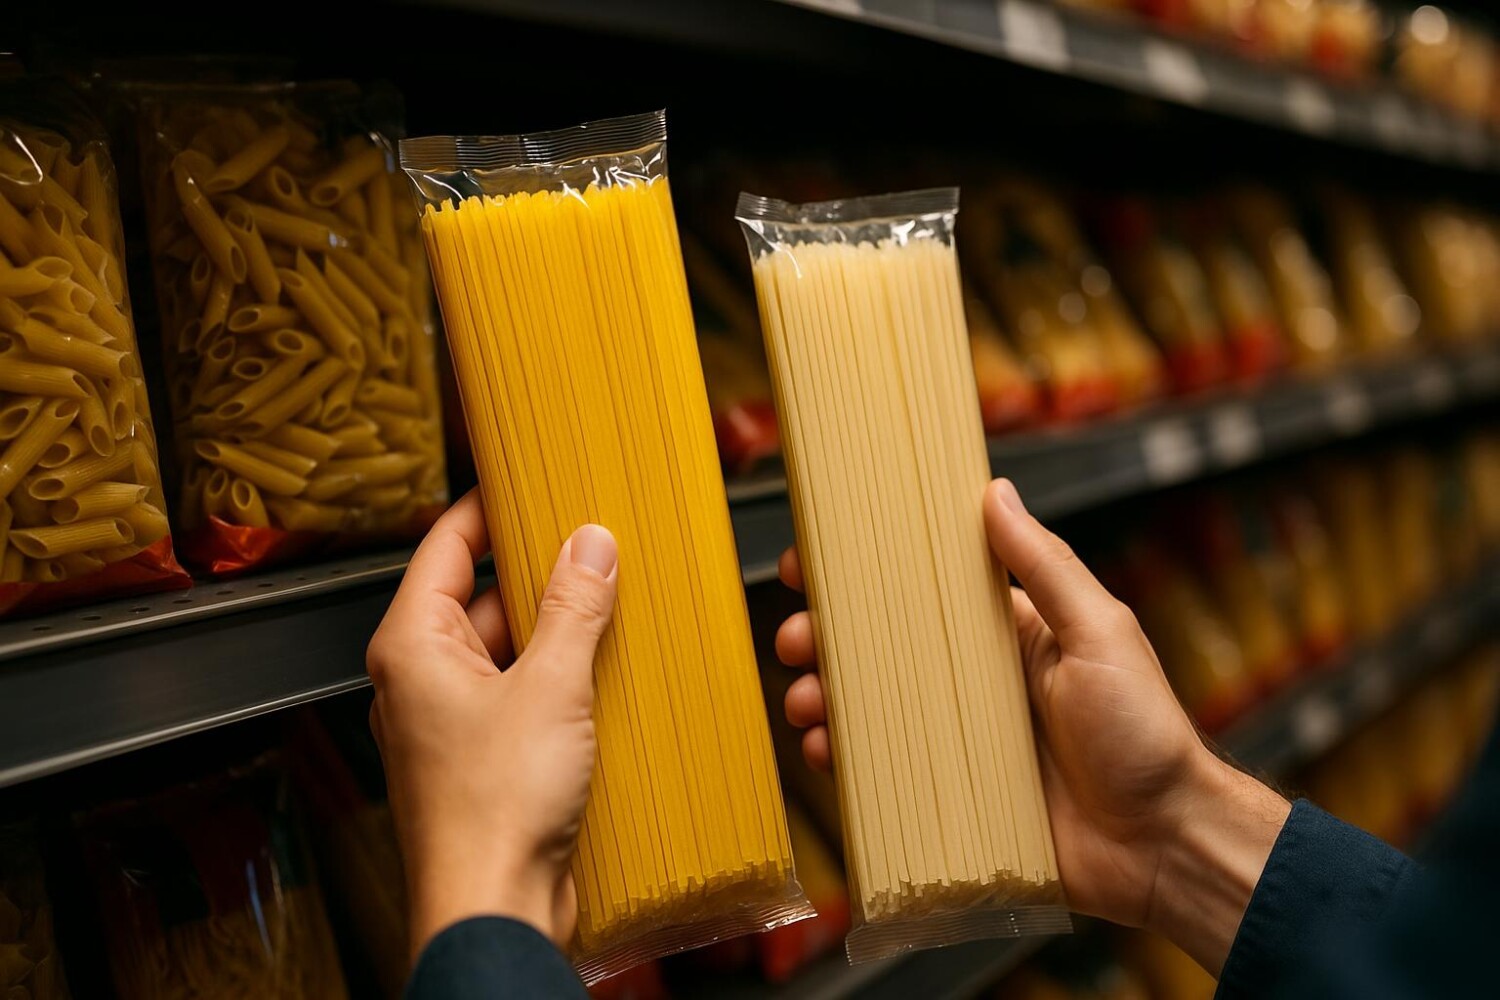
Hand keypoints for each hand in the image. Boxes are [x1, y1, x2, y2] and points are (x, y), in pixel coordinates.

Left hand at [366, 489, 618, 959]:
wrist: (494, 910)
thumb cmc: (492, 811)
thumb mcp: (551, 687)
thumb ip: (573, 608)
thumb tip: (590, 545)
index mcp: (412, 646)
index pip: (445, 546)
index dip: (487, 508)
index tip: (528, 480)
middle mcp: (421, 679)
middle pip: (482, 597)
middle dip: (539, 574)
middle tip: (593, 546)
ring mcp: (452, 721)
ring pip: (507, 649)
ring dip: (556, 632)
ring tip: (611, 607)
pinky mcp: (484, 759)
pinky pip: (522, 696)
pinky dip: (559, 679)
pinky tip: (605, 673)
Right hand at [777, 478, 1288, 973]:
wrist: (1163, 844)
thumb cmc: (1145, 733)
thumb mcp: (1100, 634)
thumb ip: (1044, 566)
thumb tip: (996, 490)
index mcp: (1003, 634)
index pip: (917, 590)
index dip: (860, 574)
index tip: (809, 563)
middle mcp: (970, 682)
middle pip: (877, 649)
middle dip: (824, 639)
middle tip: (795, 640)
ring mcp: (954, 741)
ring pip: (868, 708)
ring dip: (824, 697)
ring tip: (805, 702)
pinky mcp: (947, 797)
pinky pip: (880, 773)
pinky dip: (843, 761)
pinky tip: (824, 753)